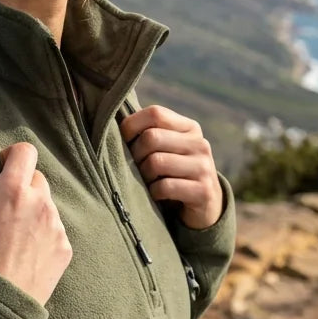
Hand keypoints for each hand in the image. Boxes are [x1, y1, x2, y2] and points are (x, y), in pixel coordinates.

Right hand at [0, 141, 71, 305]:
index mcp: (13, 190)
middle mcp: (40, 204)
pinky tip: (23, 252)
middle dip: (21, 186)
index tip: (0, 169)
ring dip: (32, 211)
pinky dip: (41, 235)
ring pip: (46, 206)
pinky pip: (54, 231)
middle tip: (2, 207)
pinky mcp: (64, 250)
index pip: (25, 151)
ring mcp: (55, 228)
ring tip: (12, 235)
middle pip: (36, 178)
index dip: (12, 156)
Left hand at [120, 105, 222, 229]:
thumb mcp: (166, 148)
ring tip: (145, 180)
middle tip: (135, 166)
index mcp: (189, 127)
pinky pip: (164, 187)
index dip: (131, 125)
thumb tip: (111, 122)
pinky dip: (153, 192)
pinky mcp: (203, 191)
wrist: (205, 205)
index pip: (155, 113)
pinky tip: (156, 195)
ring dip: (143, 175)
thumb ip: (148, 132)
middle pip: (151, 138)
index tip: (124, 140)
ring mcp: (203, 167)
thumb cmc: (173, 171)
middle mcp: (200, 144)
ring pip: (156, 162)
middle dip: (135, 154)